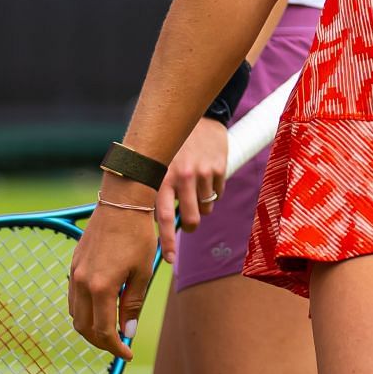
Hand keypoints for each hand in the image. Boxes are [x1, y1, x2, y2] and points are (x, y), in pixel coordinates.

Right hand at [67, 186, 159, 361]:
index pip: (103, 330)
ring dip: (89, 326)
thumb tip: (126, 331)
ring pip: (75, 313)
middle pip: (83, 327)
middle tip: (118, 344)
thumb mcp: (142, 271)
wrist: (121, 203)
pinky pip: (73, 296)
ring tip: (109, 328)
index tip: (127, 352)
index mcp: (101, 286)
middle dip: (100, 341)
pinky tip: (99, 307)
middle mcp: (82, 282)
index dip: (115, 346)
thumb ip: (133, 303)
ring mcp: (75, 272)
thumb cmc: (137, 234)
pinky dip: (83, 309)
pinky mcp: (73, 264)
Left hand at [155, 118, 229, 262]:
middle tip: (189, 222)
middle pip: (191, 219)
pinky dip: (213, 190)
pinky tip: (206, 174)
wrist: (198, 114)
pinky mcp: (219, 167)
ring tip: (196, 188)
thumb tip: (153, 224)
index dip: (166, 242)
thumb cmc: (171, 144)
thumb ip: (155, 189)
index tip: (169, 259)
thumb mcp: (158, 162)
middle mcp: (182, 175)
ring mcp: (202, 171)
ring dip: (202, 205)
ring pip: (206, 208)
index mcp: (161, 176)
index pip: (163, 218)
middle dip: (190, 226)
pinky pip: (218, 193)